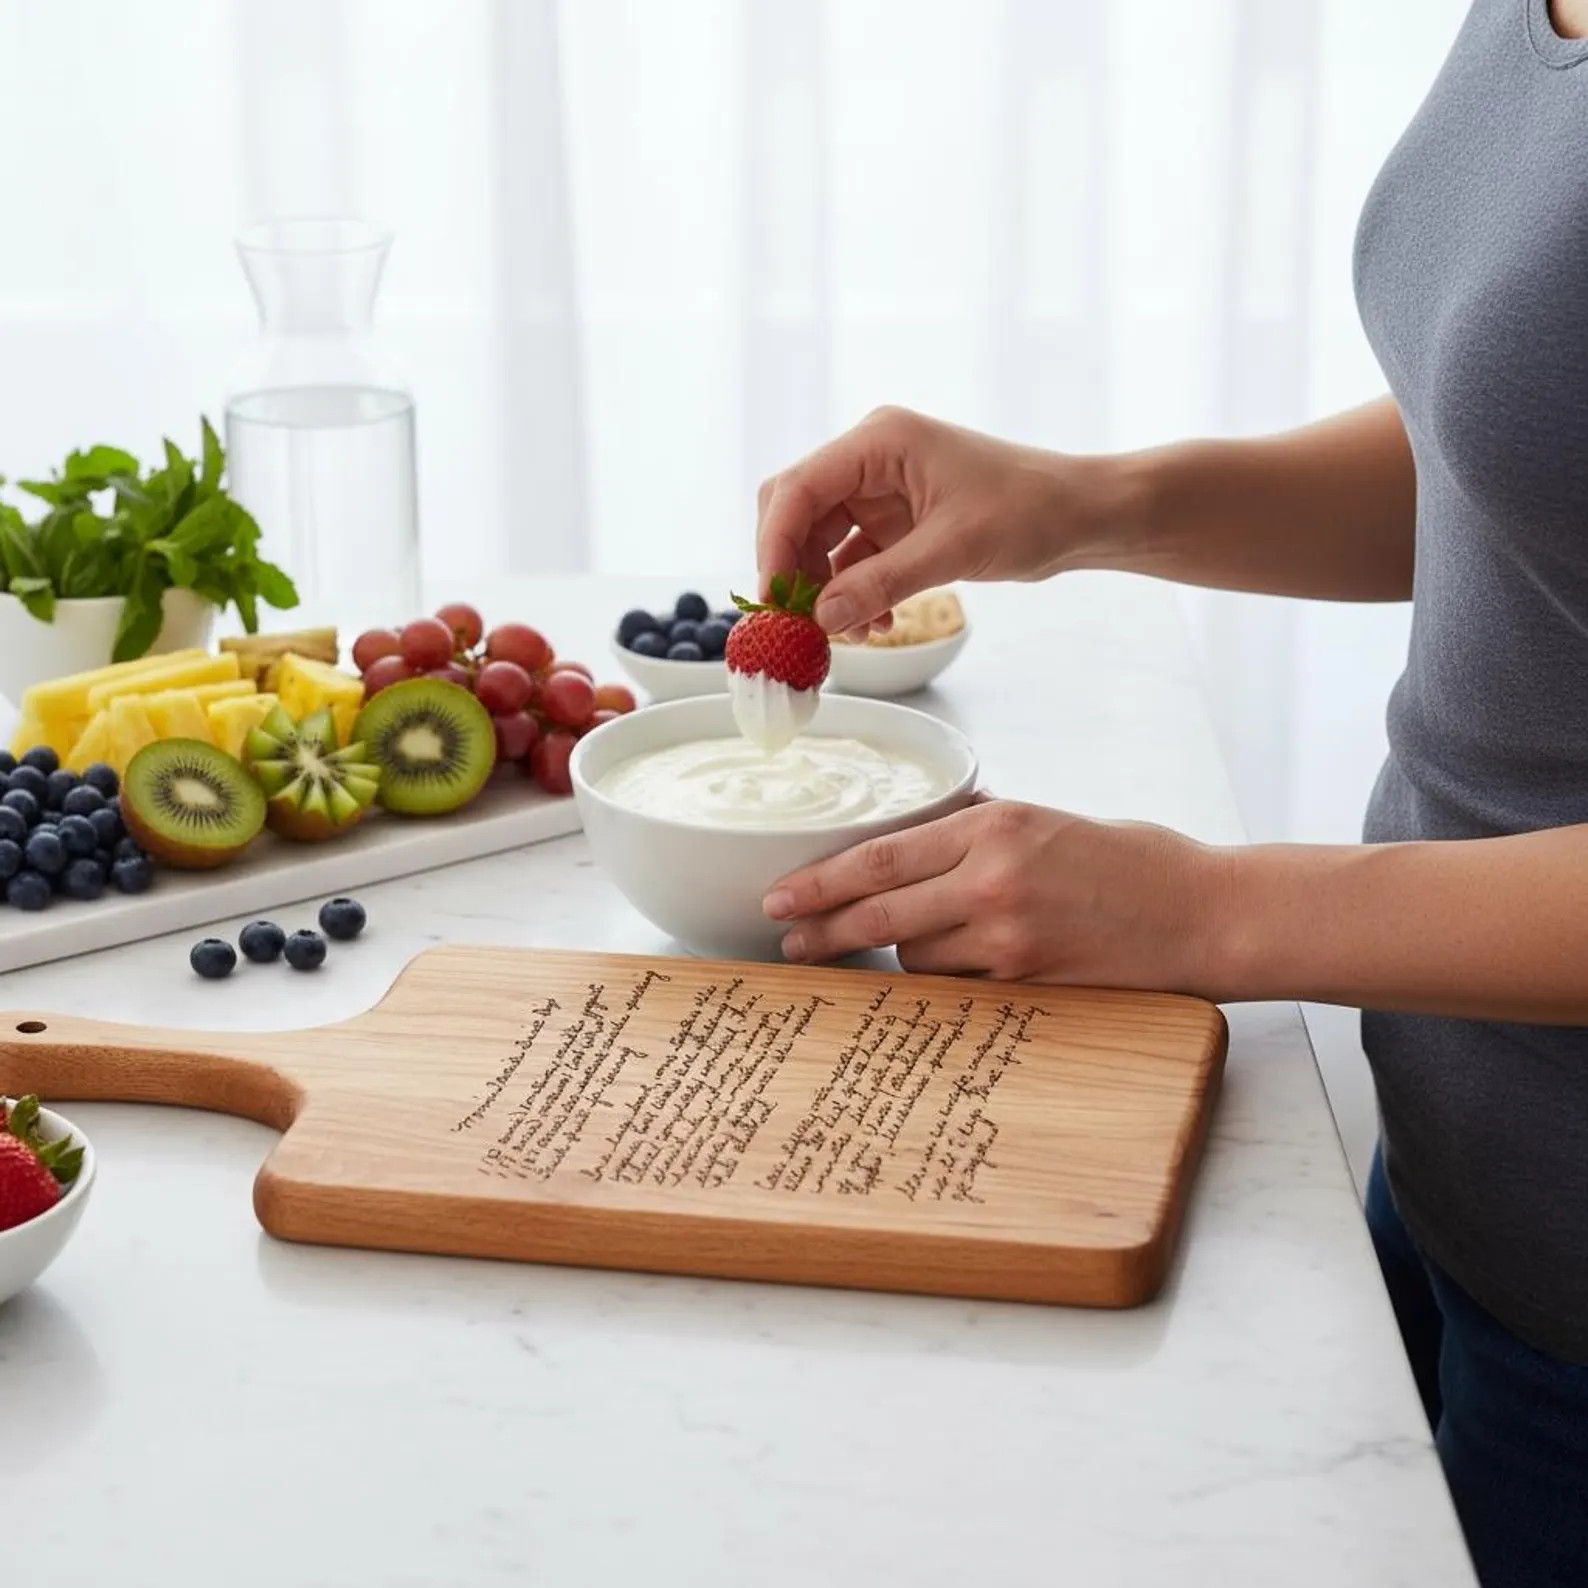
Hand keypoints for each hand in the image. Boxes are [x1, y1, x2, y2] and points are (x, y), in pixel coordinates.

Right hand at [755, 407, 1127, 637]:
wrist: (1081, 516)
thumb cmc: (1030, 511)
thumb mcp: (953, 550)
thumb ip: (881, 584)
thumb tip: (820, 620)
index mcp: (880, 441)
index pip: (798, 488)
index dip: (775, 545)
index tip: (772, 600)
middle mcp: (871, 459)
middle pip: (797, 512)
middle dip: (792, 569)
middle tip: (796, 623)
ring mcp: (881, 490)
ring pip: (820, 541)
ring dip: (824, 590)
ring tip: (846, 635)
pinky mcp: (896, 521)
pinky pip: (851, 559)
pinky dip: (853, 594)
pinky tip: (872, 626)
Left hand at [762, 798, 1232, 991]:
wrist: (1202, 913)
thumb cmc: (1130, 862)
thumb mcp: (1045, 820)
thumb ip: (976, 831)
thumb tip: (915, 842)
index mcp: (994, 828)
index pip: (880, 858)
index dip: (820, 883)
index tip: (781, 897)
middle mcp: (993, 879)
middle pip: (878, 914)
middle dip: (824, 931)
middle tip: (789, 943)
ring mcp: (1010, 937)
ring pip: (915, 958)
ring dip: (903, 955)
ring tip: (923, 946)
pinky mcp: (1027, 983)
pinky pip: (957, 986)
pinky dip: (947, 978)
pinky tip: (959, 969)